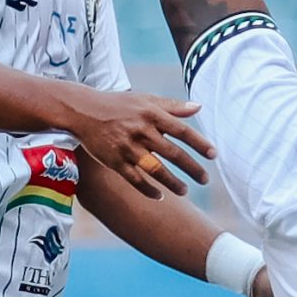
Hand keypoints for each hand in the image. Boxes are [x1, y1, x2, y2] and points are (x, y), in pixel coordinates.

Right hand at [66, 87, 213, 198]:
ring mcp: (127, 147)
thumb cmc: (119, 104)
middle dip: (192, 168)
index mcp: (151, 114)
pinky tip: (160, 196)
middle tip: (205, 179)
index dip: (199, 143)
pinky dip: (148, 189)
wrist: (83, 110)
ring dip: (173, 183)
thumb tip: (199, 107)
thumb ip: (172, 106)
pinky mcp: (114, 161)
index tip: (213, 154)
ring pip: (155, 170)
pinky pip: (135, 179)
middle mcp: (141, 131)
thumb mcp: (145, 99)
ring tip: (185, 191)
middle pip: (173, 153)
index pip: (181, 131)